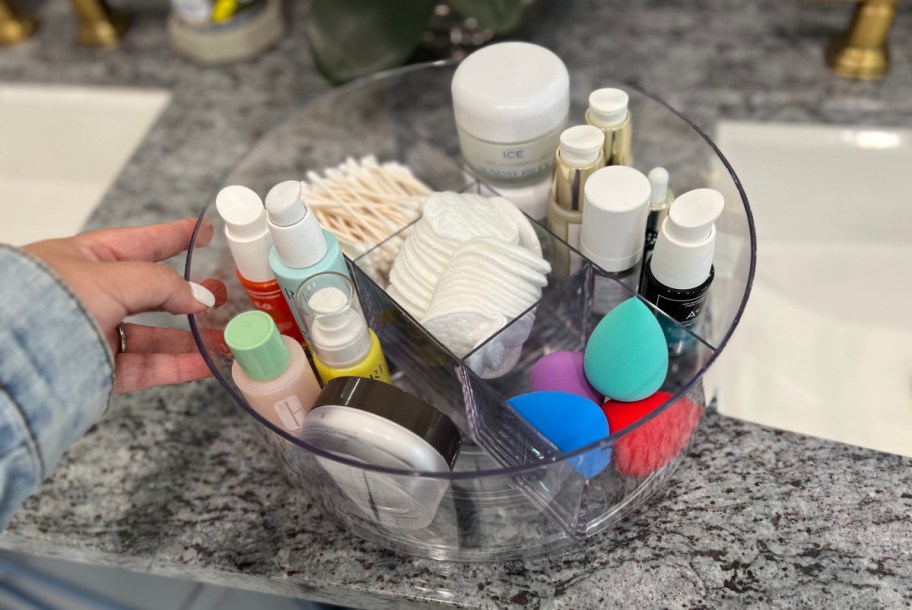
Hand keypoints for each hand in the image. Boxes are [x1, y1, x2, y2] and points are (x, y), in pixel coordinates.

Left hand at [23, 218, 226, 393]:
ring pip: (150, 335)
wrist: (12, 358)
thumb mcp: (111, 279)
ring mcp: (90, 333)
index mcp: (82, 259)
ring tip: (221, 336)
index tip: (202, 232)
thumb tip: (198, 296)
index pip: (139, 242)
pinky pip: (143, 367)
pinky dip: (176, 366)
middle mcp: (86, 295)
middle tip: (219, 294)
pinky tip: (203, 364)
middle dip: (187, 294)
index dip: (173, 236)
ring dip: (187, 337)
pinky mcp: (94, 370)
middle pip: (148, 293)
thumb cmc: (46, 304)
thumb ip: (161, 284)